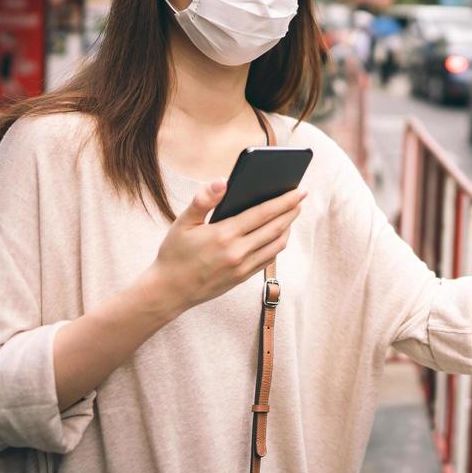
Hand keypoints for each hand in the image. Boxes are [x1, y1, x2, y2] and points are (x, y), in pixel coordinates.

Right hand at [147, 180, 305, 314]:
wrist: (169, 291)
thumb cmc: (174, 252)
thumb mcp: (183, 222)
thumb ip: (204, 200)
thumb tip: (223, 181)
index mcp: (224, 235)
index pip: (263, 213)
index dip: (284, 201)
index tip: (299, 190)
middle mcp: (238, 252)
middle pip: (276, 228)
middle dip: (292, 210)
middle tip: (301, 196)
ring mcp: (242, 267)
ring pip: (277, 245)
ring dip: (288, 227)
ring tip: (291, 213)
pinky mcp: (243, 278)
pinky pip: (268, 259)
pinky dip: (277, 244)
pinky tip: (277, 233)